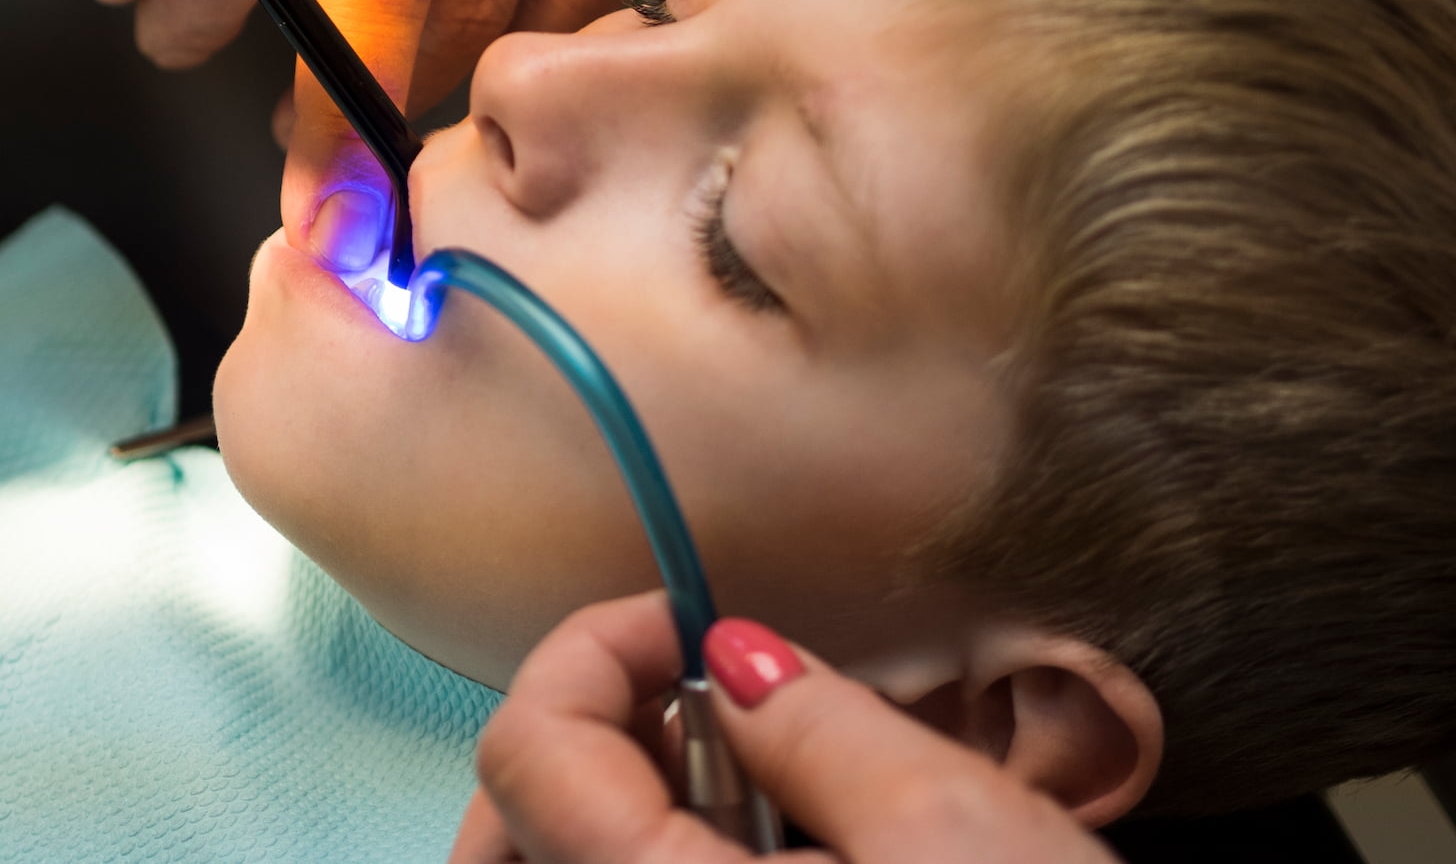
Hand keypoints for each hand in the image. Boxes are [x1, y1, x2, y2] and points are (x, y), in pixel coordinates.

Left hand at [451, 592, 1123, 862]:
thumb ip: (820, 726)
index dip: (592, 648)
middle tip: (682, 695)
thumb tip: (730, 660)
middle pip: (505, 842)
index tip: (686, 620)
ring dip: (596, 810)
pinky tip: (749, 851)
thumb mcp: (956, 833)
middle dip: (571, 738)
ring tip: (719, 771)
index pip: (526, 749)